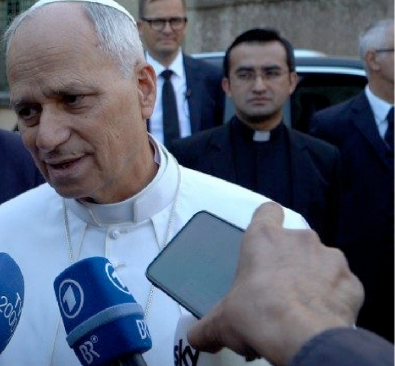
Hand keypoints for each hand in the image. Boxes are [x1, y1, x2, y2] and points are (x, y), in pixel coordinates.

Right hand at [187, 202, 363, 365]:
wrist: (302, 337)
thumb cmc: (257, 314)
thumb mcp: (220, 321)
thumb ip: (206, 326)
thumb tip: (196, 337)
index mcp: (263, 238)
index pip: (267, 212)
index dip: (266, 223)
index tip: (264, 240)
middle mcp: (299, 240)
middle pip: (294, 241)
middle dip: (288, 261)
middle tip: (277, 289)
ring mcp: (330, 258)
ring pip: (321, 262)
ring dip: (313, 279)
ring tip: (300, 306)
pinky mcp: (352, 282)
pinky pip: (342, 287)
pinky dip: (333, 299)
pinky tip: (321, 316)